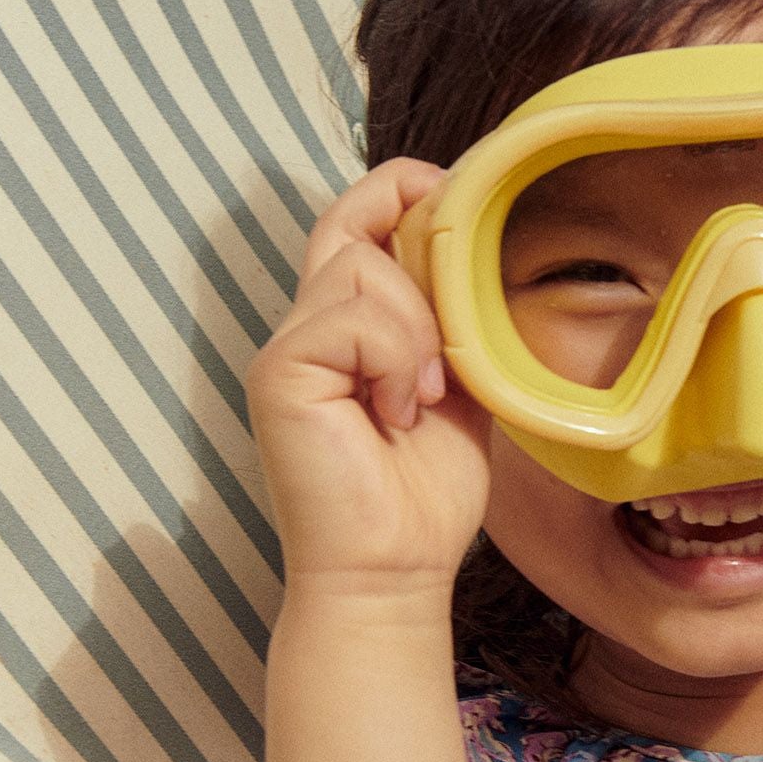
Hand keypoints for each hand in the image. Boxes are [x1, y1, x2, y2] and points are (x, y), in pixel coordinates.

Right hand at [246, 159, 490, 594]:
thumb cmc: (425, 495)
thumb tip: (482, 256)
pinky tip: (400, 412)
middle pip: (353, 223)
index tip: (456, 204)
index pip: (355, 218)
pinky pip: (350, 318)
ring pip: (362, 269)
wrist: (392, 571)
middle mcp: (308, 326)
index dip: (401, 190)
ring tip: (426, 396)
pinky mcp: (280, 373)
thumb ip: (458, 323)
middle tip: (454, 323)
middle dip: (418, 248)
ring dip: (418, 327)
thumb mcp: (462, 388)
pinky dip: (394, 358)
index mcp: (346, 325)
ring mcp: (288, 347)